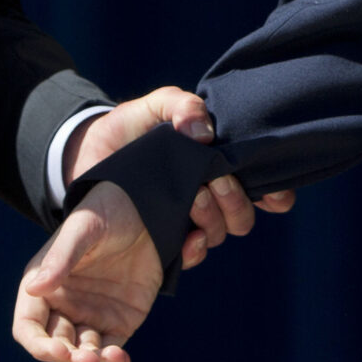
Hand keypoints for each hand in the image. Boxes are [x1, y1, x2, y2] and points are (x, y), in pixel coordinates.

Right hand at [11, 181, 154, 361]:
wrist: (147, 207)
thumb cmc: (105, 212)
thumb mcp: (83, 229)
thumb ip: (61, 258)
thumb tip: (33, 288)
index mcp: (43, 286)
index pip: (28, 327)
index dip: (38, 345)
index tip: (56, 350)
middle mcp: (63, 306)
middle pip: (55, 347)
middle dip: (67, 358)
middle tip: (87, 357)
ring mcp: (91, 316)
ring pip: (83, 355)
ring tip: (107, 360)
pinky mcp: (119, 321)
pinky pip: (110, 351)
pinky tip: (120, 360)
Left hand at [57, 88, 296, 272]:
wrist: (85, 156)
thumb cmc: (129, 128)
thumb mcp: (153, 105)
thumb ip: (181, 106)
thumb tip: (205, 135)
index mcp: (216, 164)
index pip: (262, 185)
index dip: (276, 192)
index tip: (272, 191)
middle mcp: (210, 195)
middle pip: (244, 214)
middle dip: (236, 201)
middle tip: (213, 182)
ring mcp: (187, 220)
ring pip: (221, 232)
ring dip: (215, 219)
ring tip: (194, 200)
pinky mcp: (164, 241)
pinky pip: (192, 255)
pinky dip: (194, 249)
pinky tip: (186, 238)